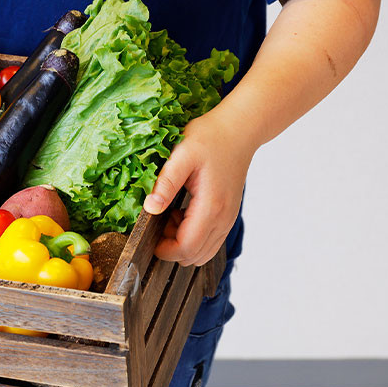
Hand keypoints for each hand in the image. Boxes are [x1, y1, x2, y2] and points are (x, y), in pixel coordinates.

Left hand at [142, 110, 256, 265]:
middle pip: (194, 256)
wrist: (238, 130)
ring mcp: (228, 219)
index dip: (163, 250)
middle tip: (159, 222)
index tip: (148, 235)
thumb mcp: (181, 155)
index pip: (186, 248)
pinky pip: (209, 241)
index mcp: (211, 206)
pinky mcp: (227, 216)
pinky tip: (182, 214)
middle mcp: (223, 219)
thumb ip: (165, 183)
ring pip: (203, 253)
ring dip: (182, 243)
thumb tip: (150, 208)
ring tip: (170, 216)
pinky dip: (193, 237)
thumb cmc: (210, 138)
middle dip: (171, 247)